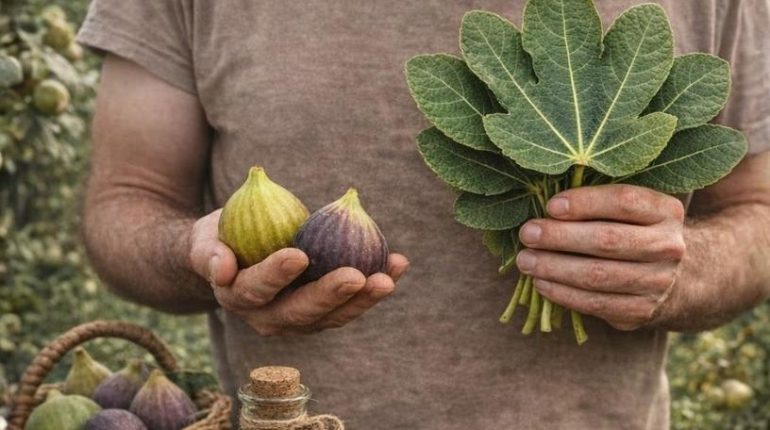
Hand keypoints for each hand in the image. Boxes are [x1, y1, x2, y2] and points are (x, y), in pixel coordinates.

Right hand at [188, 209, 408, 334]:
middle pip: (300, 312)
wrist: (233, 259)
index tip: (298, 255)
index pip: (256, 290)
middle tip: (357, 275)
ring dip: (363, 299)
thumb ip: (208, 251)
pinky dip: (374, 288)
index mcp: (238, 298)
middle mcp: (268, 318)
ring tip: (388, 276)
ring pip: (332, 316)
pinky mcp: (323, 313)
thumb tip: (221, 266)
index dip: (276, 275)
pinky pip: (351, 304)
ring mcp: (299, 320)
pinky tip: (398, 263)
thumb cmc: (220, 239)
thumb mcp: (205, 239)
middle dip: (330, 295)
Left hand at [516, 184, 685, 330]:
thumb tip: (545, 206)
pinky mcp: (641, 311)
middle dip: (560, 237)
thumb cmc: (635, 233)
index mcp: (665, 211)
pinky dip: (563, 294)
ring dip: (554, 268)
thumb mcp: (630, 210)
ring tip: (525, 261)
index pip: (624, 201)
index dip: (585, 203)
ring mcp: (657, 282)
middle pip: (607, 240)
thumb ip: (597, 203)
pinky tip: (540, 283)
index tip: (550, 205)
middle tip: (528, 233)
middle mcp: (668, 246)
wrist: (677, 280)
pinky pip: (595, 304)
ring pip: (598, 275)